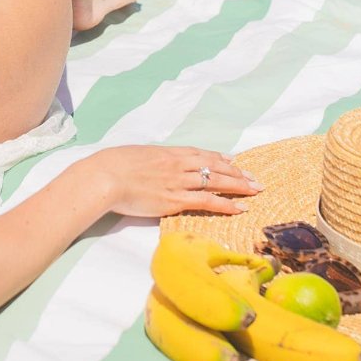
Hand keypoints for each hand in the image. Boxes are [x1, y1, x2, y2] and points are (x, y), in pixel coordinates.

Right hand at [88, 146, 262, 218]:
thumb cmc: (114, 166)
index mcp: (168, 152)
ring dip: (238, 186)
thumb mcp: (136, 156)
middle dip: (237, 173)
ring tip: (254, 191)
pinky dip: (226, 204)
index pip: (201, 154)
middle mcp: (178, 165)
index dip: (220, 159)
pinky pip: (207, 201)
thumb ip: (151, 160)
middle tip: (254, 179)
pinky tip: (239, 208)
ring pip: (216, 182)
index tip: (233, 162)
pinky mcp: (175, 200)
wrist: (106, 177)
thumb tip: (153, 165)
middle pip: (215, 166)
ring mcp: (179, 182)